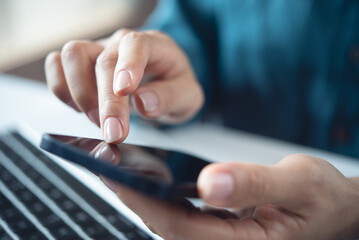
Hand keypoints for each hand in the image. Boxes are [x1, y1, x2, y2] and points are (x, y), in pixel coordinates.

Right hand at [45, 29, 203, 142]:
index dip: (128, 66)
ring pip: (73, 55)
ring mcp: (99, 50)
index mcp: (154, 45)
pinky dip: (61, 88)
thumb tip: (144, 103)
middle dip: (106, 102)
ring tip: (97, 119)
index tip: (125, 92)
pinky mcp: (81, 63)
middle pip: (103, 61)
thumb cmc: (173, 86)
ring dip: (80, 93)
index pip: (136, 45)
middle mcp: (122, 44)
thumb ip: (170, 97)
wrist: (161, 82)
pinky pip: (57, 65)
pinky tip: (79, 107)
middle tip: (114, 132)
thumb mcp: (187, 96)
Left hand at [101, 154, 358, 239]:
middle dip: (131, 194)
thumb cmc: (320, 197)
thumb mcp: (297, 184)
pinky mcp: (214, 224)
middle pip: (164, 223)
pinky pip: (178, 211)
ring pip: (167, 218)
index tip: (112, 171)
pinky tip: (148, 175)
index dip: (142, 199)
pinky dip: (160, 192)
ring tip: (116, 163)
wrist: (330, 205)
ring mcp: (216, 236)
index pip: (177, 225)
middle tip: (102, 161)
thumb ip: (255, 184)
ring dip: (142, 192)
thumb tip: (209, 183)